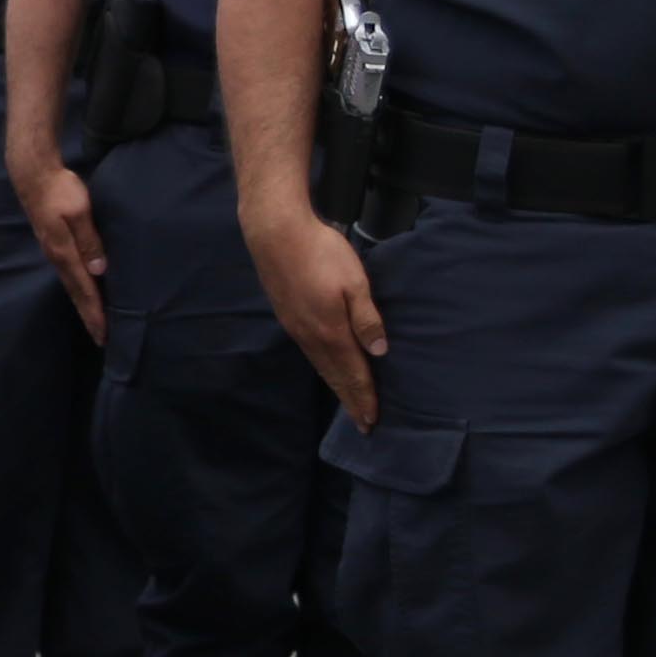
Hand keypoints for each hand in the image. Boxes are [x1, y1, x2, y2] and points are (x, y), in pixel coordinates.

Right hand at [26, 157, 107, 341]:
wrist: (33, 174)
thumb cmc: (59, 189)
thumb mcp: (79, 212)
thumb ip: (90, 241)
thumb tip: (99, 270)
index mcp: (64, 253)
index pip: (84, 290)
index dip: (95, 313)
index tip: (104, 334)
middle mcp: (57, 258)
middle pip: (76, 293)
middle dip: (89, 316)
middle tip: (101, 339)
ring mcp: (54, 252)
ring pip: (72, 285)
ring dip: (84, 305)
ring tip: (95, 321)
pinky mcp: (54, 244)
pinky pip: (69, 274)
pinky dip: (80, 289)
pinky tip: (86, 290)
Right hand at [249, 209, 383, 427]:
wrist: (275, 233)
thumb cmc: (321, 253)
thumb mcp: (354, 282)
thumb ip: (367, 318)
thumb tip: (379, 352)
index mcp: (331, 332)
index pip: (353, 373)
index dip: (364, 397)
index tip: (372, 420)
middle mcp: (311, 337)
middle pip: (335, 377)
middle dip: (350, 400)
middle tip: (362, 423)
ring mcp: (296, 329)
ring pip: (321, 367)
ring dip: (336, 387)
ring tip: (347, 402)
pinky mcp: (288, 317)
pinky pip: (310, 355)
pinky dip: (324, 370)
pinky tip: (327, 368)